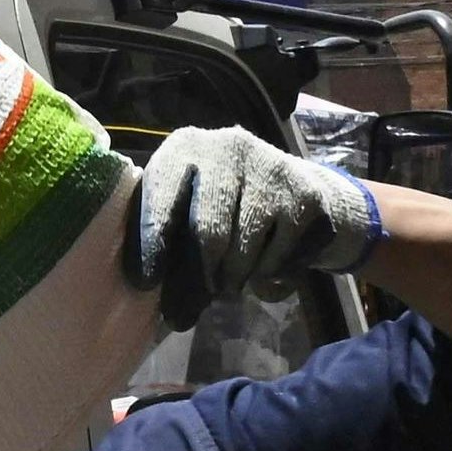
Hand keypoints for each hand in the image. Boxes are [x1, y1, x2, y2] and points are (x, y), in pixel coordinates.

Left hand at [125, 124, 383, 327]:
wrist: (290, 188)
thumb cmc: (217, 204)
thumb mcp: (183, 208)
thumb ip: (164, 242)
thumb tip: (161, 303)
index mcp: (184, 148)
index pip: (162, 198)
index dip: (151, 243)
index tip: (146, 282)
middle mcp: (228, 148)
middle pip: (208, 231)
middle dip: (200, 276)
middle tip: (201, 296)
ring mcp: (271, 169)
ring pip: (244, 252)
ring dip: (234, 281)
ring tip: (230, 282)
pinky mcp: (305, 196)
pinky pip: (277, 259)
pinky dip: (267, 277)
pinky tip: (265, 266)